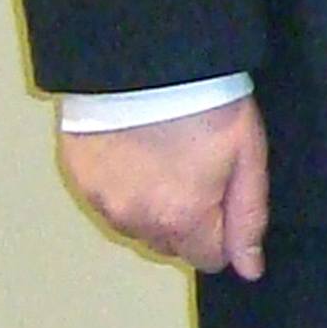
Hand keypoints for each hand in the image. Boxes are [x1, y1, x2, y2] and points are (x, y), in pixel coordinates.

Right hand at [59, 98, 269, 280]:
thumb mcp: (247, 156)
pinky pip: (106, 201)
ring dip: (150, 207)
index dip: (222, 232)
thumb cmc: (207, 104)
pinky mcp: (77, 176)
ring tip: (162, 158)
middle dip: (186, 221)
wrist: (147, 58)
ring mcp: (100, 200)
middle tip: (194, 171)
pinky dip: (121, 186)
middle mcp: (135, 220)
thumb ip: (248, 218)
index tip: (222, 196)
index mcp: (181, 220)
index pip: (207, 259)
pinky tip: (134, 152)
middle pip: (169, 245)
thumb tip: (249, 269)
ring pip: (135, 226)